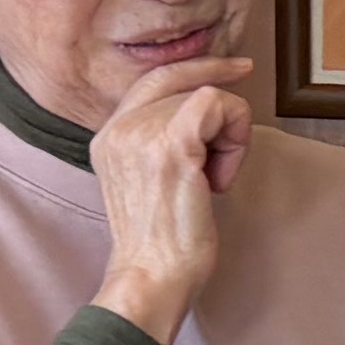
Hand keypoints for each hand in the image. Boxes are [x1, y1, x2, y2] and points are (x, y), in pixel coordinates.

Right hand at [87, 58, 255, 340]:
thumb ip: (160, 142)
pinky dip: (236, 137)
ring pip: (210, 95)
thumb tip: (205, 111)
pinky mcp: (171, 142)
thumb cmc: (162, 243)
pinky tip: (221, 177)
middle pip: (187, 84)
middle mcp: (117, 128)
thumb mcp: (150, 180)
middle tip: (229, 144)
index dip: (199, 67)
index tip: (236, 68)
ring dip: (228, 139)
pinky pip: (221, 105)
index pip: (155, 78)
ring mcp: (140, 132)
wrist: (152, 277)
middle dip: (221, 118)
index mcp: (108, 136)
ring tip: (211, 182)